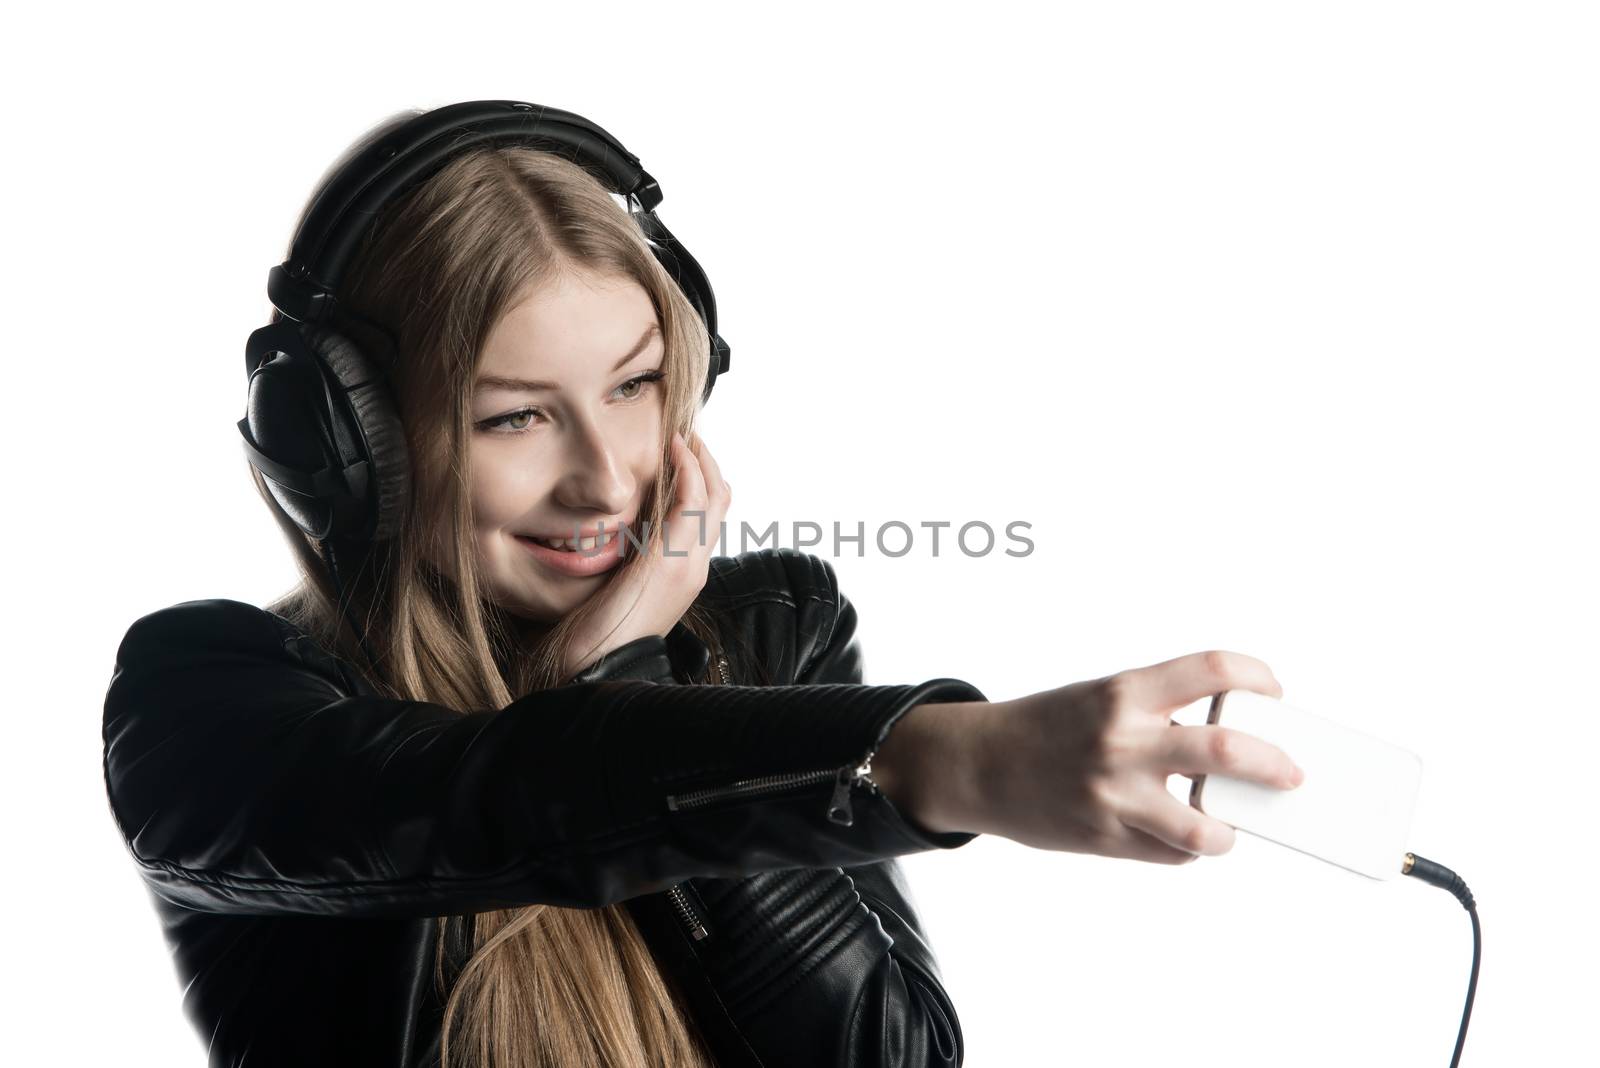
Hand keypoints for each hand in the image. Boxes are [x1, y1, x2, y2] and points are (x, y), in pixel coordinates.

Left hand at [560, 430, 731, 679]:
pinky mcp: (670, 562)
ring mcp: (689, 565)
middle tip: (689, 433)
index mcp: (686, 576)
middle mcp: (696, 569)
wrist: (592, 670)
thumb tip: (619, 535)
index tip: (684, 452)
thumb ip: (629, 561)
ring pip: (713, 496)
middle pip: (721, 501)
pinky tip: (674, 448)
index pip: (710, 518)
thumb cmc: (594, 637)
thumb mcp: (619, 591)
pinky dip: (688, 469)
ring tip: (683, 432)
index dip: (703, 480)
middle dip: (708, 462)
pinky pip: (691, 502)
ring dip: (700, 458)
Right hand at [876, 650, 1302, 863]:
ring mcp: (1114, 795)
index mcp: (1123, 693)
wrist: (980, 765)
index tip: (1271, 690)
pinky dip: (1187, 848)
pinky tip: (1178, 835)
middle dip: (1274, 764)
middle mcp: (1121, 741)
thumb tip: (1236, 740)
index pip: (1211, 669)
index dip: (1256, 676)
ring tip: (1229, 824)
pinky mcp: (1104, 837)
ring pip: (1204, 828)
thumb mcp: (1102, 700)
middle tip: (1290, 772)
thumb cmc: (1048, 728)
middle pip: (1226, 751)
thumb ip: (1160, 712)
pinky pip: (1171, 854)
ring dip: (1229, 830)